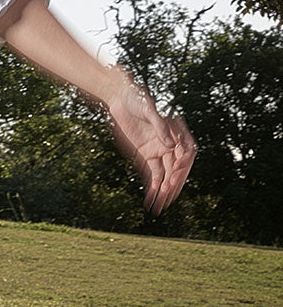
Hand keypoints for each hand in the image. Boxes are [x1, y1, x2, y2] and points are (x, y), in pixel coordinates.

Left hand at [107, 77, 196, 214]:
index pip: (186, 153)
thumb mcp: (149, 109)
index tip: (175, 177)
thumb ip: (160, 126)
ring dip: (163, 192)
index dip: (183, 166)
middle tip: (167, 199)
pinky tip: (151, 200)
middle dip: (173, 185)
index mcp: (177, 131)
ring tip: (158, 208)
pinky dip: (152, 188)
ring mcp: (160, 151)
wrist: (120, 97)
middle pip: (176, 168)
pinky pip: (153, 174)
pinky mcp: (147, 155)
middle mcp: (171, 144)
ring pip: (165, 175)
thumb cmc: (137, 98)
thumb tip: (170, 145)